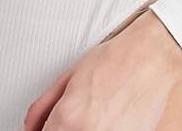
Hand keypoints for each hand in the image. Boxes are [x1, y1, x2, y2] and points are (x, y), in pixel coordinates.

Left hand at [23, 8, 181, 130]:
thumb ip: (43, 108)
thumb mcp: (68, 78)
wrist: (151, 57)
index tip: (50, 127)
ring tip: (96, 116)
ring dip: (85, 130)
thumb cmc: (114, 60)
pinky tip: (110, 120)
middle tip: (75, 119)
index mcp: (67, 120)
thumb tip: (30, 127)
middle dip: (63, 130)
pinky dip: (106, 130)